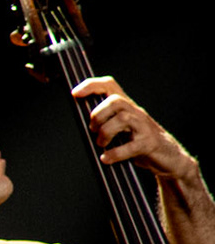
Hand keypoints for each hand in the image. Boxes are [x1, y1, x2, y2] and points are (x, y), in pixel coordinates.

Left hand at [74, 77, 199, 181]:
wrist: (169, 158)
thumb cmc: (140, 143)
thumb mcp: (121, 129)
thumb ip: (104, 123)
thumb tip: (82, 126)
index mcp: (127, 107)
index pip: (110, 86)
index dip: (92, 86)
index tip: (75, 93)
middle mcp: (136, 113)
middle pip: (115, 101)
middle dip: (97, 115)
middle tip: (92, 130)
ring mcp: (144, 127)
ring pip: (123, 118)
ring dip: (105, 132)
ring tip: (101, 143)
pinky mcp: (149, 144)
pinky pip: (131, 145)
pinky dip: (115, 153)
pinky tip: (106, 158)